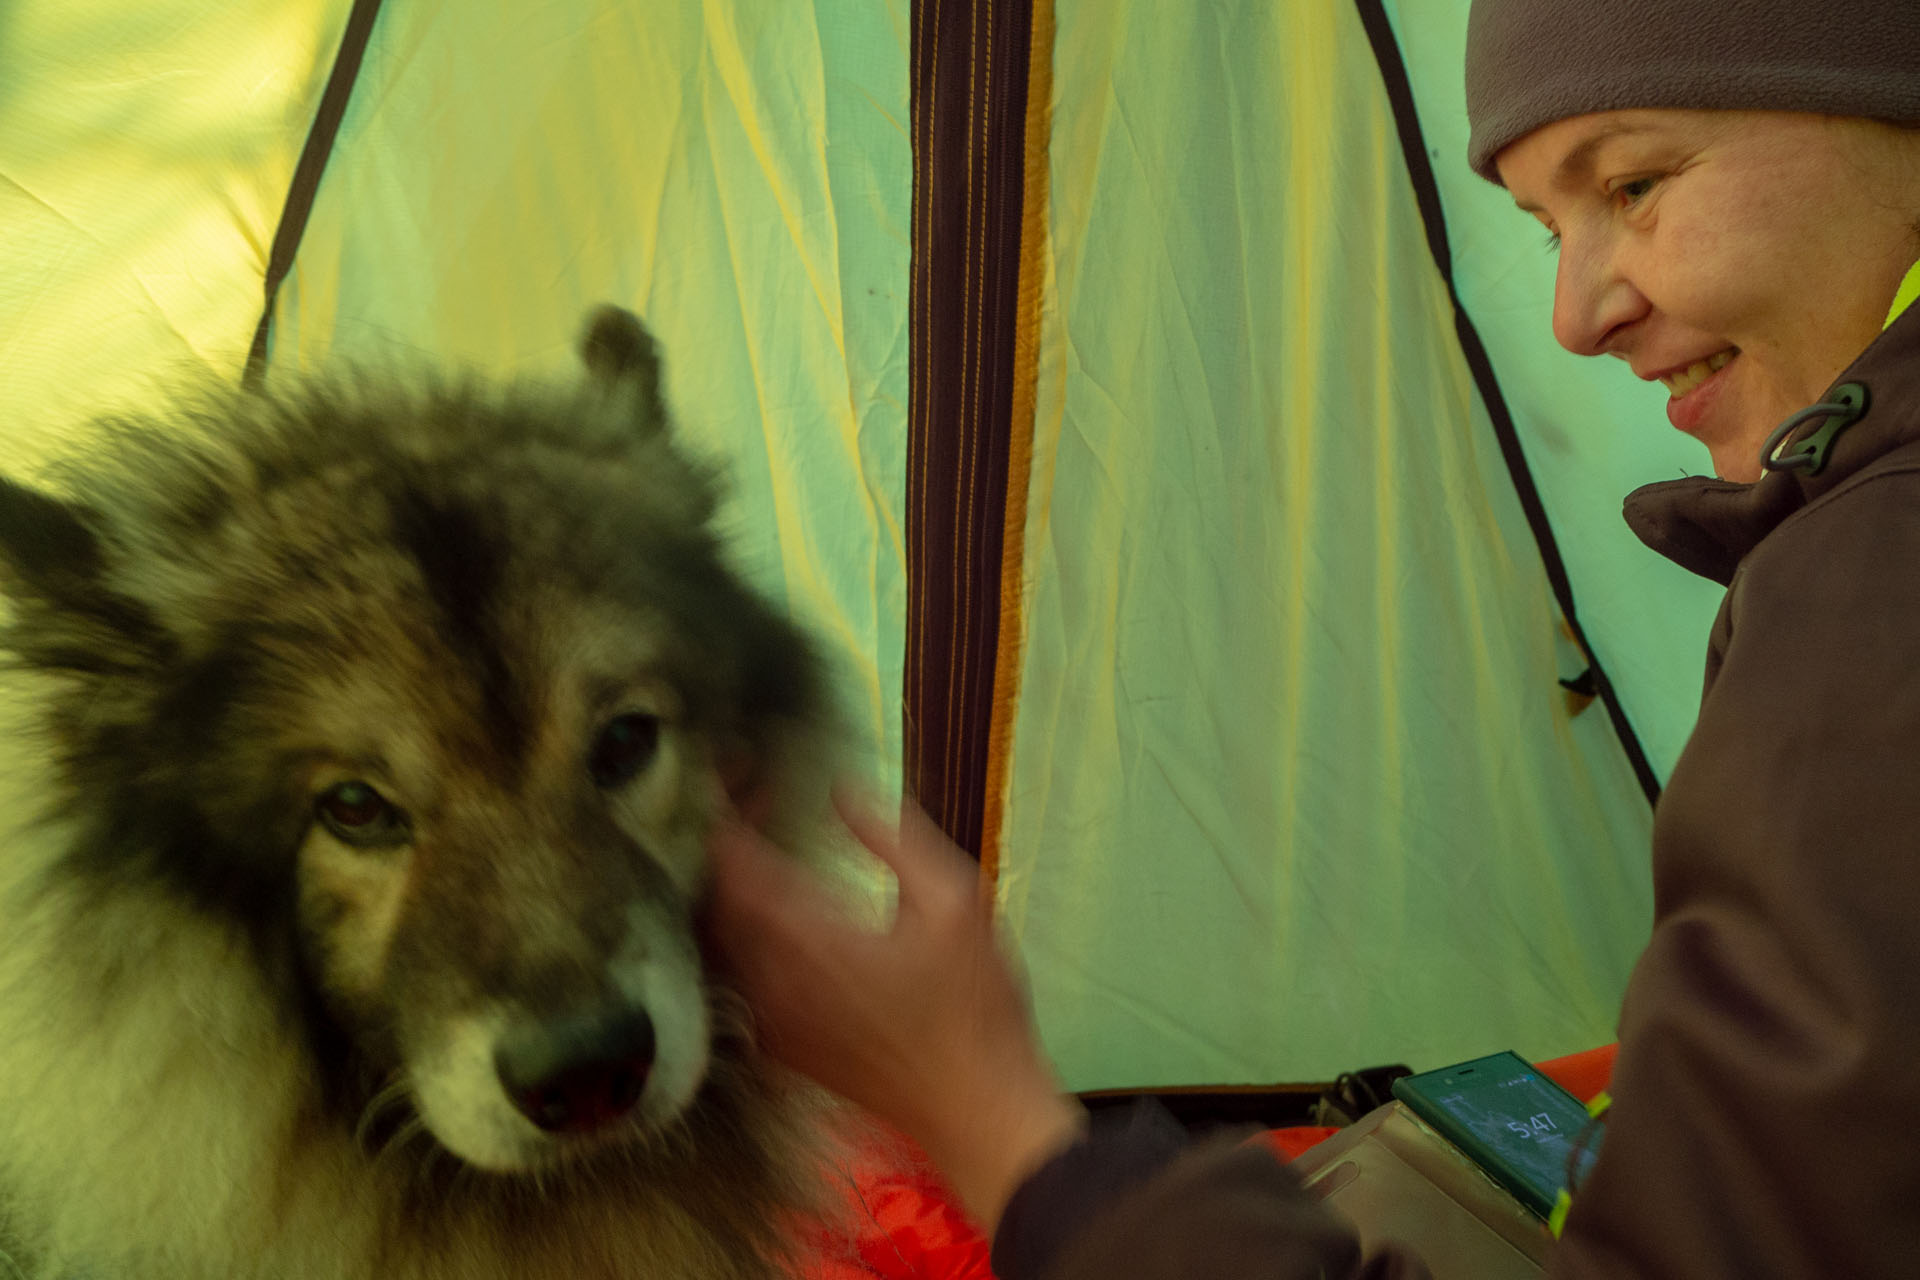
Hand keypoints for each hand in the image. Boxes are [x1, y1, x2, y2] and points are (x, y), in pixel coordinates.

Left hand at [704, 784, 1085, 1232]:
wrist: (976, 1109)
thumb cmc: (976, 1006)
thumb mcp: (957, 900)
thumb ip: (893, 836)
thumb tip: (842, 789)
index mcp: (809, 938)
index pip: (729, 858)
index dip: (723, 806)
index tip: (740, 771)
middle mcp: (771, 981)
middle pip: (710, 895)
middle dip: (724, 838)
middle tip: (759, 801)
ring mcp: (769, 1019)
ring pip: (716, 936)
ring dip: (729, 885)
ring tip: (767, 848)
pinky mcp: (779, 1044)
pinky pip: (734, 974)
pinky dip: (739, 931)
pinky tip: (779, 914)